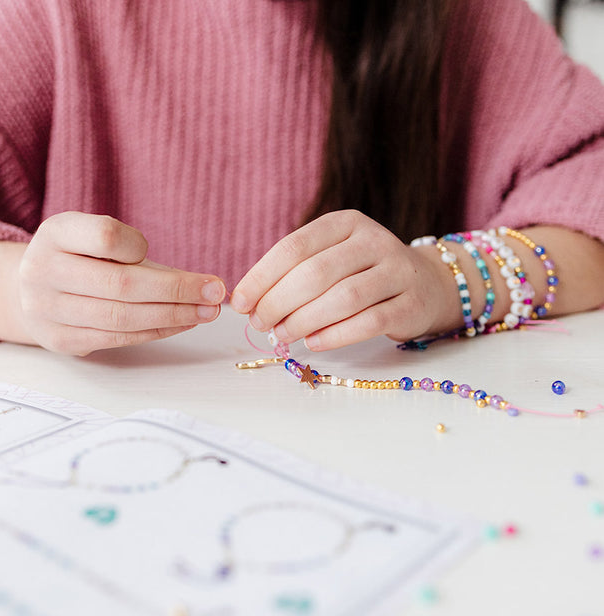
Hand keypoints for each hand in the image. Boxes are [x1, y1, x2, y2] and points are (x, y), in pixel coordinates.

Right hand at [18, 212, 225, 354]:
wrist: (29, 290)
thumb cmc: (80, 260)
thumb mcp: (96, 240)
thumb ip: (138, 255)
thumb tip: (206, 284)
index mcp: (56, 234)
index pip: (105, 237)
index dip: (136, 245)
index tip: (150, 250)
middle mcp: (43, 271)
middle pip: (122, 285)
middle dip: (178, 290)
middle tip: (216, 293)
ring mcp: (47, 310)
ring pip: (122, 318)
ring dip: (174, 316)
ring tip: (208, 312)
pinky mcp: (60, 340)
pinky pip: (118, 339)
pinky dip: (157, 331)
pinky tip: (183, 323)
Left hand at [230, 210, 453, 350]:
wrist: (425, 283)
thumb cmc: (362, 273)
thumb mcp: (331, 257)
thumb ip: (295, 273)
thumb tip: (248, 302)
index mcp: (345, 223)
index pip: (294, 247)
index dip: (262, 277)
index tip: (240, 303)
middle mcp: (373, 240)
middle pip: (316, 273)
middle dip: (278, 302)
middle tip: (260, 323)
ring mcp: (397, 270)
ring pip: (343, 298)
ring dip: (304, 321)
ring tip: (282, 335)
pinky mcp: (411, 303)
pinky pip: (370, 322)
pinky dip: (336, 335)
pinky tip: (313, 343)